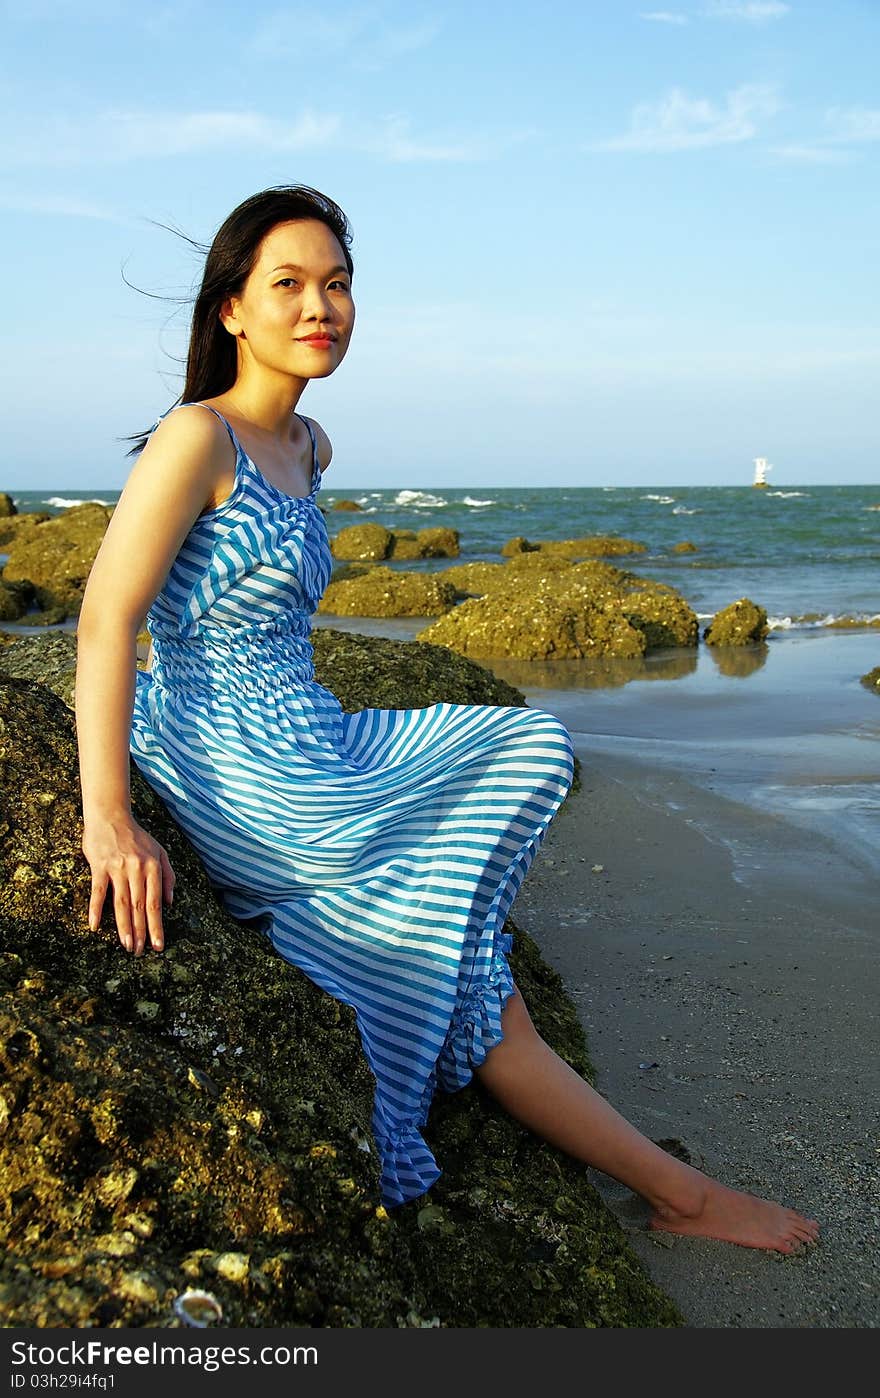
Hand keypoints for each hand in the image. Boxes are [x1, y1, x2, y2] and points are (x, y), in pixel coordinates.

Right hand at [82, 813, 174, 955]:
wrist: (110, 815)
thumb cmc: (136, 836)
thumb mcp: (160, 851)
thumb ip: (168, 876)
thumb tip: (170, 903)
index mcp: (153, 867)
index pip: (155, 903)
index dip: (157, 926)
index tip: (157, 945)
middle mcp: (137, 869)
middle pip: (140, 906)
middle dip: (141, 932)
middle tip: (140, 952)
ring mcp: (117, 868)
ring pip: (121, 903)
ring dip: (124, 926)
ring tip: (127, 946)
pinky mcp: (99, 866)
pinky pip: (98, 891)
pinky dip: (95, 909)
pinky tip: (95, 927)